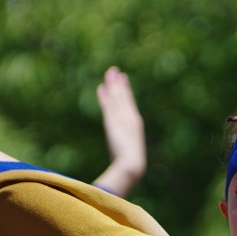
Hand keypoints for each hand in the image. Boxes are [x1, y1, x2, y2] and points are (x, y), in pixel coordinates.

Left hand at [92, 66, 146, 197]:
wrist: (132, 165)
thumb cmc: (132, 164)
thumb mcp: (130, 151)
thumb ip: (126, 144)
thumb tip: (123, 148)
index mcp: (135, 123)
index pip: (129, 103)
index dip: (125, 90)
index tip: (122, 80)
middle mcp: (130, 118)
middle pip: (123, 97)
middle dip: (118, 83)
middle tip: (114, 70)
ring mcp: (122, 119)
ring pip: (116, 98)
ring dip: (112, 84)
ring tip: (109, 72)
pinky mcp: (114, 122)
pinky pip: (108, 105)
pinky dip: (104, 96)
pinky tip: (101, 87)